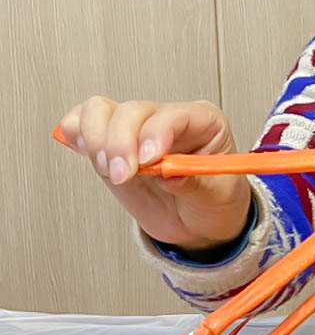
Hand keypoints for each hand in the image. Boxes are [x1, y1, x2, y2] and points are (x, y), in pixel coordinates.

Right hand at [57, 98, 251, 248]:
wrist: (198, 223)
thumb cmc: (214, 201)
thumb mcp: (217, 197)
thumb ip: (193, 183)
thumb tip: (168, 173)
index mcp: (203, 122)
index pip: (175, 114)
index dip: (157, 132)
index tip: (148, 160)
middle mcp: (165, 119)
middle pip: (133, 111)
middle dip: (121, 143)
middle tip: (123, 175)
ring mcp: (135, 130)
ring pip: (101, 110)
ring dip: (97, 140)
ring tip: (110, 170)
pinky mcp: (110, 144)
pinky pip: (83, 123)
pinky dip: (77, 134)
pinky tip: (87, 153)